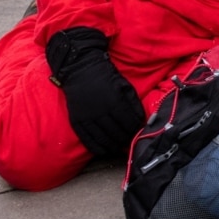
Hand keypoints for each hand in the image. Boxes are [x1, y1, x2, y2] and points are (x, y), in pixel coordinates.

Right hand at [45, 27, 145, 157]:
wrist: (80, 68)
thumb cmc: (106, 76)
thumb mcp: (124, 85)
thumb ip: (133, 103)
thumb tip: (141, 119)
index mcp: (115, 102)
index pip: (129, 123)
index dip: (135, 130)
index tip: (138, 133)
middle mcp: (101, 112)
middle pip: (116, 133)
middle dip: (125, 139)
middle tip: (129, 143)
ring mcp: (87, 117)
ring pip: (102, 138)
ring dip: (112, 146)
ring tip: (118, 148)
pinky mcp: (77, 119)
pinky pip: (86, 138)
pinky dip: (96, 147)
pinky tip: (103, 150)